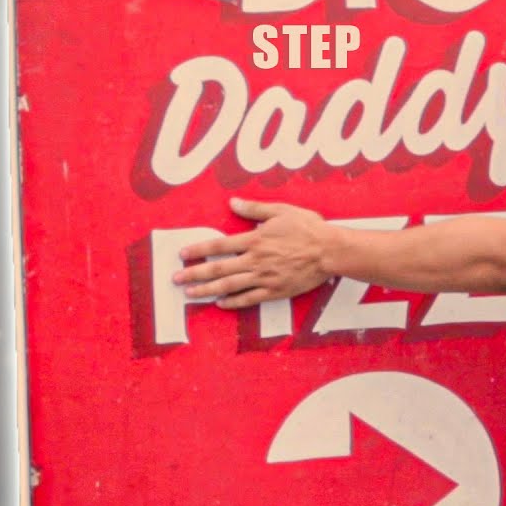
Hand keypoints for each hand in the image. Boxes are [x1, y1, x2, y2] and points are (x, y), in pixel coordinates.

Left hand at [172, 198, 335, 307]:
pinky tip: (220, 304)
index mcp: (255, 240)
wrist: (330, 251)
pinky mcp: (275, 290)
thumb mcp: (282, 210)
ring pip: (230, 286)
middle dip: (194, 274)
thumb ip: (255, 208)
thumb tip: (232, 202)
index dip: (198, 250)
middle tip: (176, 279)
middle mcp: (256, 260)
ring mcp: (265, 278)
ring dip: (207, 290)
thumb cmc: (308, 228)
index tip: (182, 254)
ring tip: (190, 294)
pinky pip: (250, 299)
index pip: (219, 246)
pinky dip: (233, 302)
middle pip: (218, 269)